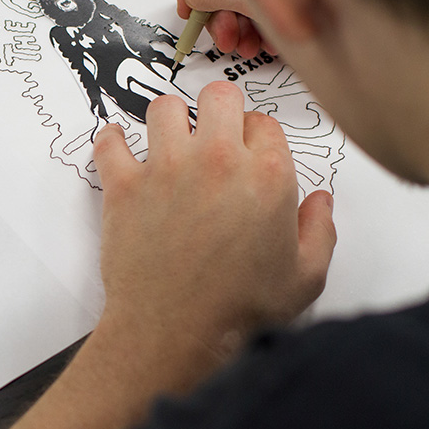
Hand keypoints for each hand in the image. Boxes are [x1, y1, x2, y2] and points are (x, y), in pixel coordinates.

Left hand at [92, 83, 335, 390]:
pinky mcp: (124, 186)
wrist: (175, 330)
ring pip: (164, 108)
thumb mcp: (305, 277)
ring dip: (169, 119)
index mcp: (268, 176)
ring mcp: (166, 169)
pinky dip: (110, 140)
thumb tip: (319, 202)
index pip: (264, 122)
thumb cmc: (238, 308)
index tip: (247, 152)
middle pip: (218, 98)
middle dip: (218, 110)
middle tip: (211, 131)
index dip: (255, 136)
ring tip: (169, 139)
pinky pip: (109, 142)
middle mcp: (218, 161)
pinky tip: (116, 146)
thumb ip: (319, 230)